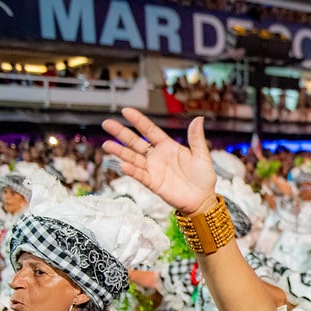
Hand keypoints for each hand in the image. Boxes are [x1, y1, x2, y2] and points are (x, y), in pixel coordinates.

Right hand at [101, 108, 216, 215]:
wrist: (203, 200)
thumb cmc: (203, 178)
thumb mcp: (201, 155)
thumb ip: (196, 138)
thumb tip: (198, 118)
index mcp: (168, 146)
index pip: (150, 130)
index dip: (139, 121)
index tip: (126, 111)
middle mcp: (157, 156)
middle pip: (136, 142)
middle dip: (121, 133)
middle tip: (107, 123)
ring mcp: (153, 170)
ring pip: (133, 158)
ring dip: (120, 151)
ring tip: (107, 144)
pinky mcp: (153, 183)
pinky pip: (140, 176)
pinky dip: (132, 171)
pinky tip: (123, 165)